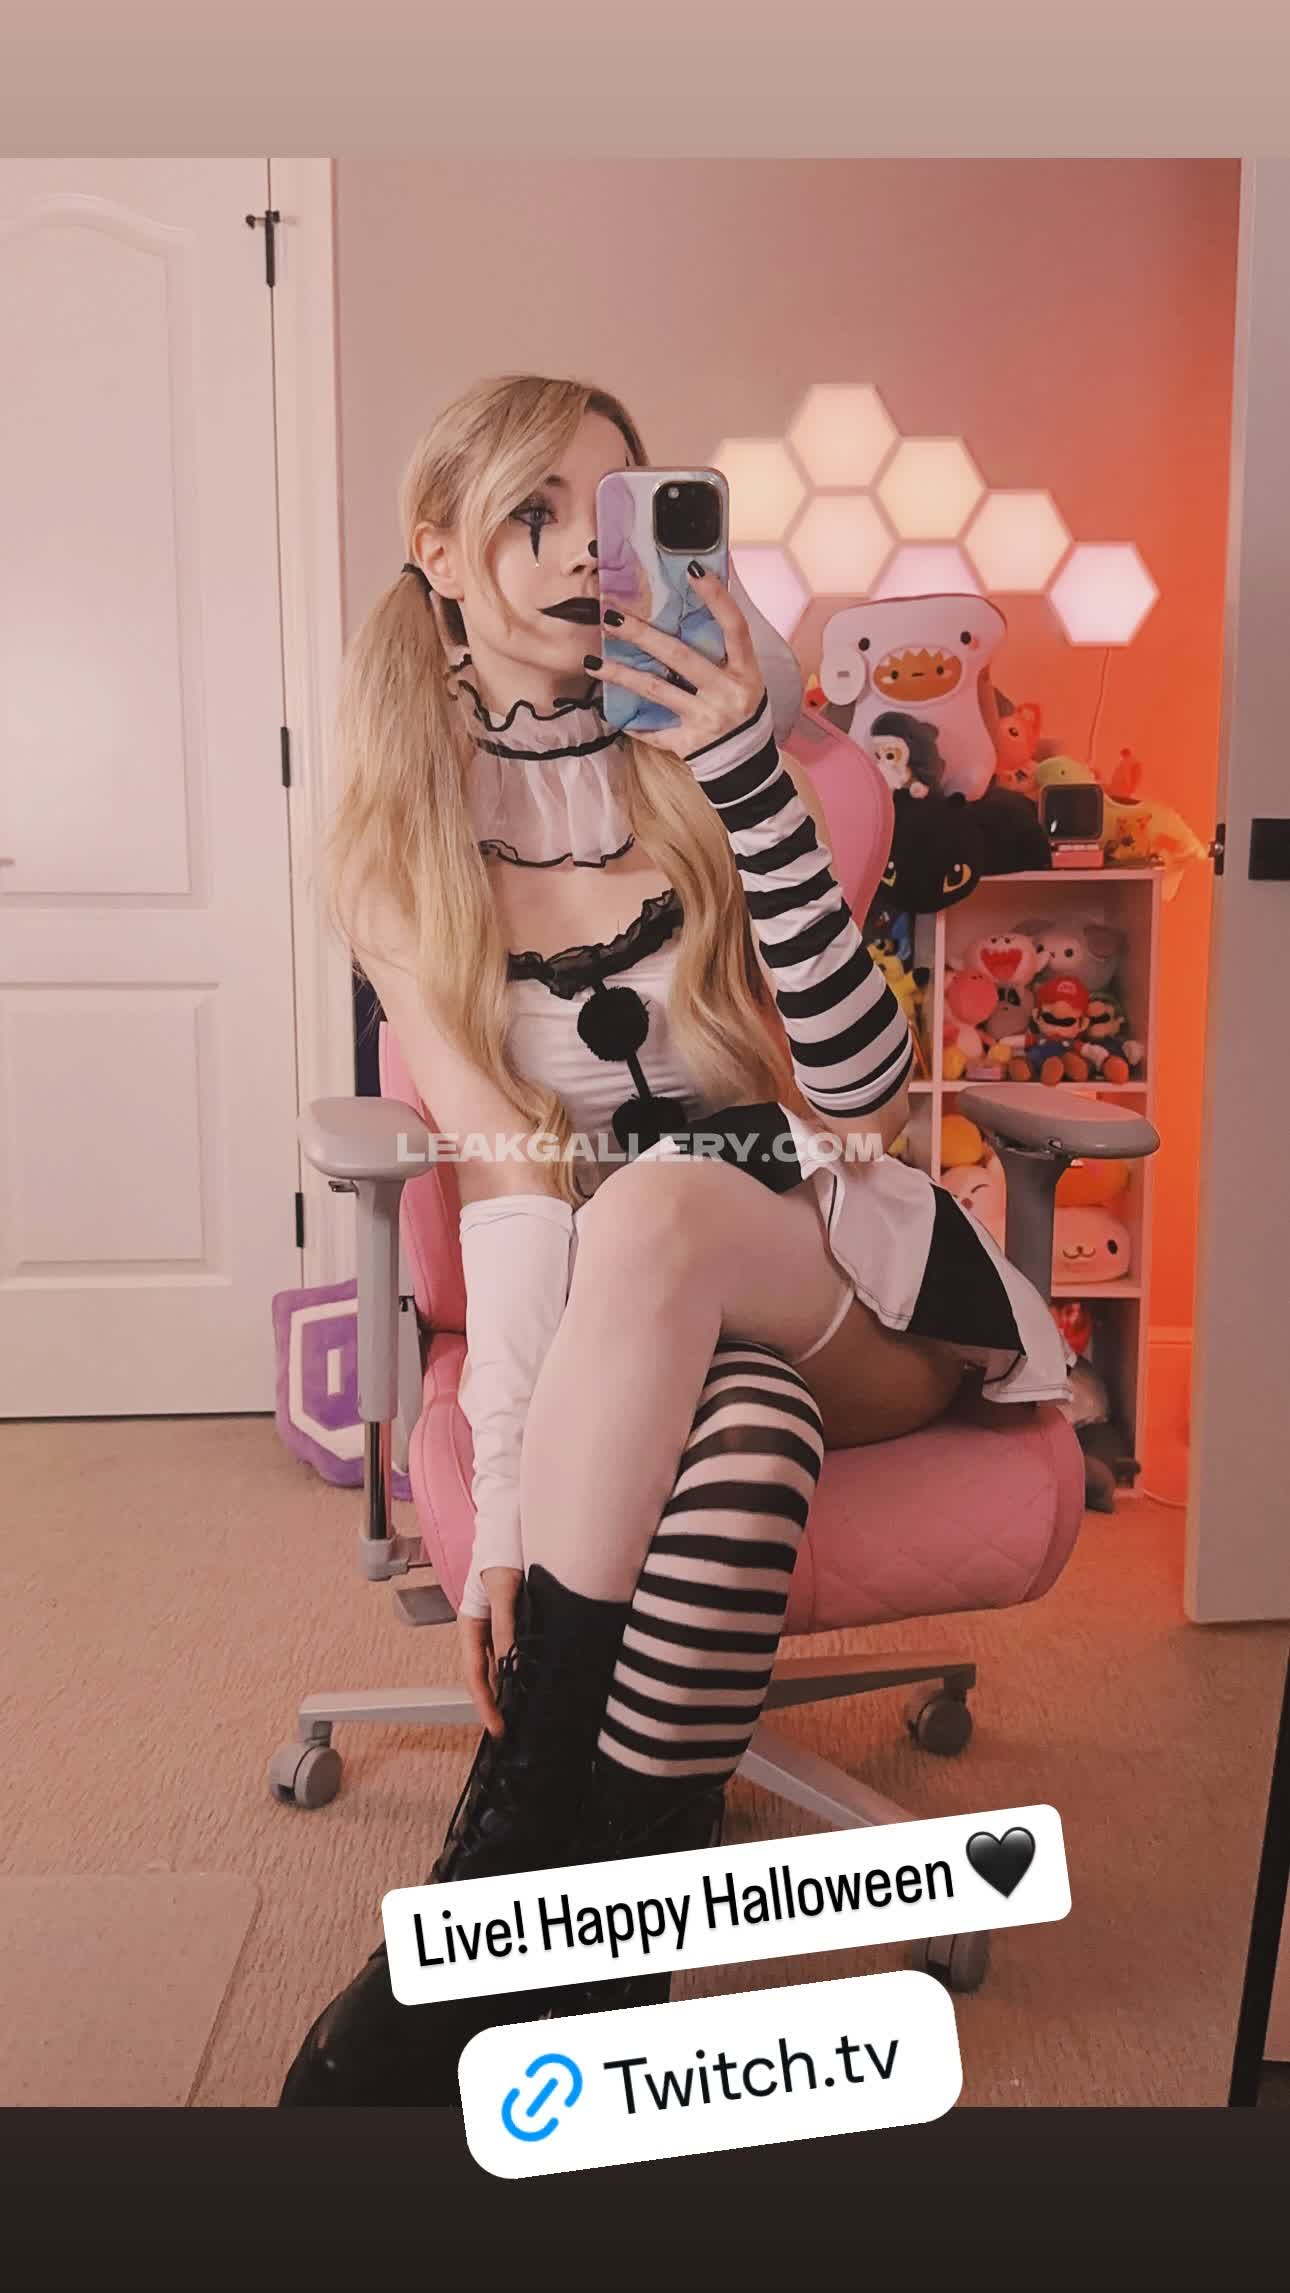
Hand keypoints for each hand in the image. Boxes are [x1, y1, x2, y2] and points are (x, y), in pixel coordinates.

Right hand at [458, 1565, 521, 1736]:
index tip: (497, 1727)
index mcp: (470, 1624)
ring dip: (510, 1688)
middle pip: (486, 1674)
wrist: (514, 1522)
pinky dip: (523, 1667)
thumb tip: (512, 1663)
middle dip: (496, 1703)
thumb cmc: (502, 1550)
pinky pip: (517, 1650)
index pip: (475, 1674)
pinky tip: (534, 1680)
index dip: (485, 1703)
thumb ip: (506, 1626)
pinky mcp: (518, 1618)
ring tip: (524, 1714)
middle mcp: (483, 1628)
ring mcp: (499, 1624)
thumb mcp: (504, 1590)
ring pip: (502, 1665)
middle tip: (511, 1730)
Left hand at [593, 567, 764, 760]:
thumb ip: (725, 644)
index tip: (692, 569)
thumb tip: (702, 590)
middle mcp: (726, 692)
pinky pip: (653, 731)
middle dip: (641, 634)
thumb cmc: (740, 706)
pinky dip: (633, 724)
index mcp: (745, 670)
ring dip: (620, 675)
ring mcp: (706, 718)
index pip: (734, 626)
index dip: (717, 597)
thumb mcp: (744, 674)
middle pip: (679, 656)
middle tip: (610, 616)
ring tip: (592, 662)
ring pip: (656, 690)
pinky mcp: (688, 743)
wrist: (746, 760)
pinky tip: (611, 712)